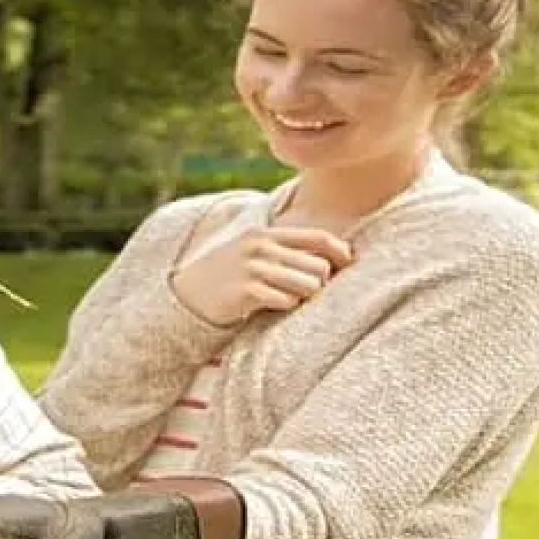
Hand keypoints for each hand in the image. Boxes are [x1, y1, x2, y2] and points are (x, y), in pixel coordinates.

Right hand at [168, 225, 353, 326]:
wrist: (188, 295)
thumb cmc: (231, 275)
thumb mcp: (255, 252)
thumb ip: (287, 250)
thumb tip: (333, 258)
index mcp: (267, 233)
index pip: (317, 237)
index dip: (340, 251)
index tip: (349, 264)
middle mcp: (261, 246)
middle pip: (319, 266)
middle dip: (320, 282)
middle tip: (308, 291)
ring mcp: (253, 268)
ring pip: (308, 285)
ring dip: (306, 296)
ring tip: (290, 298)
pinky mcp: (246, 291)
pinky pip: (287, 301)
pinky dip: (287, 305)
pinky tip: (274, 305)